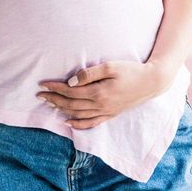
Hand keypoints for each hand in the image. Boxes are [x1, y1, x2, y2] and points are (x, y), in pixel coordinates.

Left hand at [37, 61, 172, 128]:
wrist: (152, 82)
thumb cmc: (131, 70)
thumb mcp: (110, 66)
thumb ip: (89, 73)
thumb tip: (71, 81)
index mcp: (98, 93)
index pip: (70, 91)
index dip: (55, 88)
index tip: (42, 84)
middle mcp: (101, 105)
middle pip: (71, 104)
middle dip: (54, 99)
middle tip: (40, 95)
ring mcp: (106, 112)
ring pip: (79, 114)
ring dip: (62, 110)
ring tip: (50, 105)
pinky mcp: (111, 114)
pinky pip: (92, 123)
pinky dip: (78, 124)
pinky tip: (68, 122)